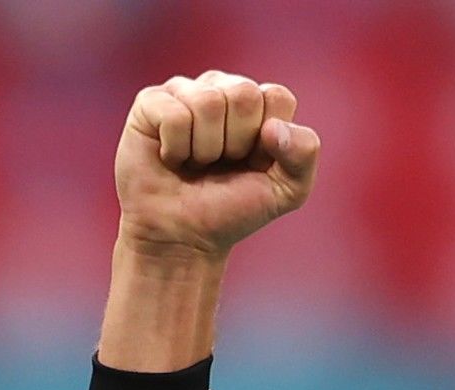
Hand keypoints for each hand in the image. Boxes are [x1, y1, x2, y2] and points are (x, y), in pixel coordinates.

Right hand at [114, 71, 320, 260]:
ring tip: (197, 163)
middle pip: (244, 93)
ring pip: (208, 101)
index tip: (254, 162)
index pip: (277, 96)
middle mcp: (222, 89)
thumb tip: (272, 127)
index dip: (269, 138)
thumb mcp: (288, 190)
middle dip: (237, 141)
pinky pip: (174, 114)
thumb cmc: (233, 208)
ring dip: (206, 148)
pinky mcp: (151, 102)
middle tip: (222, 163)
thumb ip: (304, 153)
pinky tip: (171, 158)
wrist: (183, 235)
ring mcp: (185, 91)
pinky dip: (176, 148)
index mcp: (259, 104)